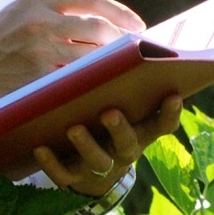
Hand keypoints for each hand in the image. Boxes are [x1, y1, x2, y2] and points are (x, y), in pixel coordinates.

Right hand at [0, 0, 146, 103]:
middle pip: (98, 27)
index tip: (137, 24)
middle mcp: (40, 21)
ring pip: (92, 54)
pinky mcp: (39, 77)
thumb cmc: (0, 37)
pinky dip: (92, 79)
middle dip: (122, 38)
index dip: (120, 11)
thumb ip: (57, 7)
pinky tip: (102, 82)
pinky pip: (77, 77)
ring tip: (123, 65)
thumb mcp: (22, 9)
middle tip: (134, 48)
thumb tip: (104, 16)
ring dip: (111, 61)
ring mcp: (40, 50)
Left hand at [35, 97, 184, 196]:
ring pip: (96, 160)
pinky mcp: (74, 177)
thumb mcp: (124, 109)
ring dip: (85, 145)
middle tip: (109, 112)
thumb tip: (125, 37)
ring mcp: (99, 166)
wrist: (94, 172)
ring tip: (73, 129)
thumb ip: (127, 86)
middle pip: (127, 143)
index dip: (170, 113)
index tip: (173, 95)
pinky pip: (62, 174)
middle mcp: (124, 151)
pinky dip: (50, 163)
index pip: (163, 124)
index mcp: (141, 131)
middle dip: (119, 129)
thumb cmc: (110, 125)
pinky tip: (39, 148)